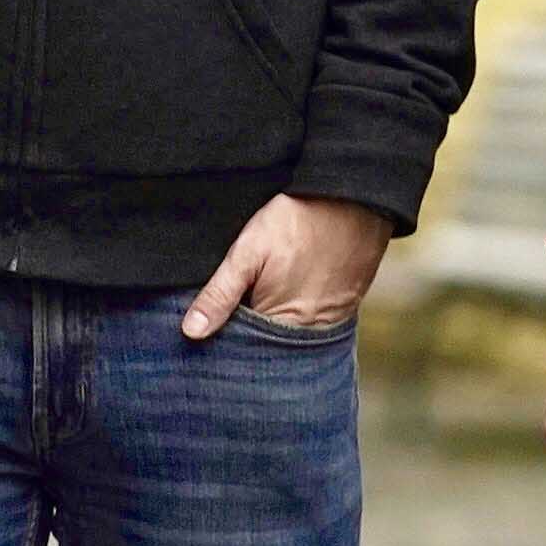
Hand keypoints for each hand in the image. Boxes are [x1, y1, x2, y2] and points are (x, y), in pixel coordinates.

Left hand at [180, 194, 389, 338]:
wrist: (354, 198)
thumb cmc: (297, 221)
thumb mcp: (248, 251)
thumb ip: (220, 293)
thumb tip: (191, 332)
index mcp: (281, 323)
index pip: (245, 348)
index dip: (226, 336)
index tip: (210, 325)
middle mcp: (309, 332)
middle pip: (269, 347)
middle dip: (250, 334)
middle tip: (239, 304)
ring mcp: (331, 322)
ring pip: (291, 335)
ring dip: (274, 324)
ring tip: (266, 294)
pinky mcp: (345, 308)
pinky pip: (314, 323)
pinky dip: (298, 315)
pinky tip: (289, 292)